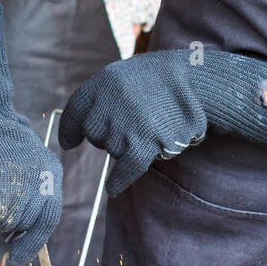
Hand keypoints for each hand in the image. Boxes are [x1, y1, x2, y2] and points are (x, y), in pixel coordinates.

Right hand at [0, 0, 61, 262]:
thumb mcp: (21, 164)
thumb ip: (21, 194)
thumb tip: (10, 237)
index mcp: (51, 175)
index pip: (48, 219)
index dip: (33, 241)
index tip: (17, 255)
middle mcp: (41, 181)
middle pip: (23, 225)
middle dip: (1, 227)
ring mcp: (20, 183)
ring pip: (3, 223)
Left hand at [60, 50, 266, 194]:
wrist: (197, 80)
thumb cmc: (162, 80)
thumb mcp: (126, 76)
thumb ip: (102, 97)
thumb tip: (74, 135)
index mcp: (103, 80)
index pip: (75, 109)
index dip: (70, 127)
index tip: (68, 142)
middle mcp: (110, 101)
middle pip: (94, 133)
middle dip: (110, 133)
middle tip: (138, 119)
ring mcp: (127, 123)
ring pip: (114, 149)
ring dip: (131, 144)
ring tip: (155, 124)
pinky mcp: (145, 143)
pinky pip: (124, 169)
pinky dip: (118, 180)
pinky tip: (111, 189)